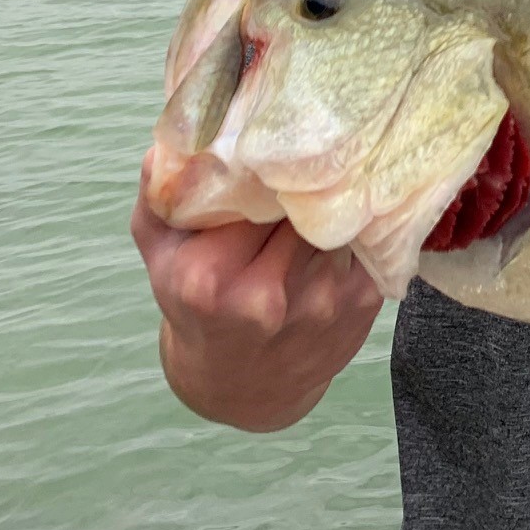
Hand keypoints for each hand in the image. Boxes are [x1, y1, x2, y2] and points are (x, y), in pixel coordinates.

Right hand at [131, 152, 382, 430]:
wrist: (240, 390)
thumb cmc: (195, 309)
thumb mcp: (159, 255)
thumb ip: (160, 196)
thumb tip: (171, 139)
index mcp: (207, 276)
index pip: (247, 188)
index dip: (261, 160)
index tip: (265, 143)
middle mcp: (265, 294)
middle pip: (298, 199)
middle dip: (299, 175)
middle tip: (299, 153)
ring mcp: (320, 300)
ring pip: (337, 213)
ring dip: (332, 195)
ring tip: (322, 181)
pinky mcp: (362, 302)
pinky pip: (370, 236)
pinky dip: (357, 221)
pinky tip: (343, 217)